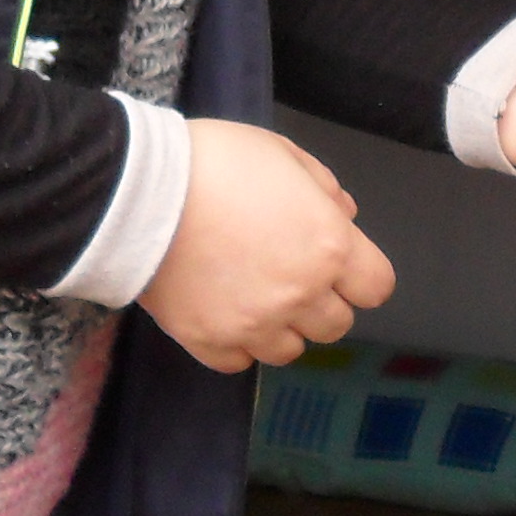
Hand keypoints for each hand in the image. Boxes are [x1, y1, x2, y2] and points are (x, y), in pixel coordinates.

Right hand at [140, 118, 395, 371]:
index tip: (340, 265)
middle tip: (288, 275)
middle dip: (320, 302)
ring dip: (281, 327)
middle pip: (336, 325)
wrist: (139, 190)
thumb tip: (345, 214)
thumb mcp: (282, 153)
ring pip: (290, 350)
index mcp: (329, 247)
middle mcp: (300, 295)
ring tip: (252, 295)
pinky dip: (236, 344)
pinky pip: (240, 362)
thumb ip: (323, 188)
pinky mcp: (209, 342)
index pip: (376, 288)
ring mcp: (254, 325)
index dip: (360, 276)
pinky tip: (222, 312)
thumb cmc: (216, 161)